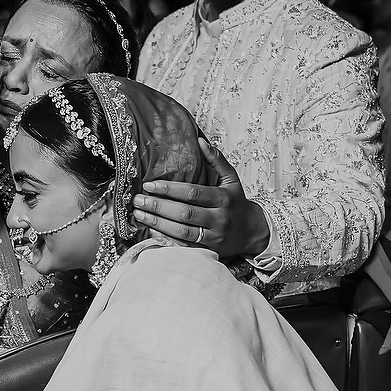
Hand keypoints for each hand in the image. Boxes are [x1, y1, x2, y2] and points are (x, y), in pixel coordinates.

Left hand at [132, 139, 270, 257]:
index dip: (169, 189)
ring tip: (139, 214)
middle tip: (138, 200)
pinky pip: (185, 246)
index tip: (149, 185)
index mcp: (222, 198)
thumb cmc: (236, 202)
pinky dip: (167, 239)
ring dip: (158, 223)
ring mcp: (214, 236)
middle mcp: (219, 218)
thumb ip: (216, 160)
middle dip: (158, 206)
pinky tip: (151, 230)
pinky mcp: (209, 250)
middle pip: (184, 213)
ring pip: (182, 231)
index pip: (192, 193)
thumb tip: (200, 140)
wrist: (252, 232)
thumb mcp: (231, 179)